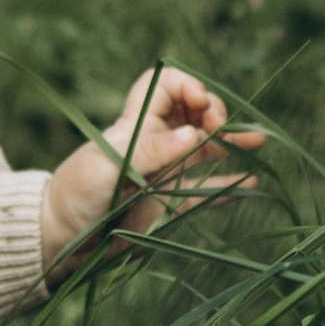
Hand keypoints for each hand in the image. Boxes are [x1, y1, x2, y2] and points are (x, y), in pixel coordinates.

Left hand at [38, 66, 265, 276]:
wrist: (63, 239)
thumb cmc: (75, 193)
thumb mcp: (106, 167)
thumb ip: (150, 151)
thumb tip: (195, 135)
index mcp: (137, 124)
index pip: (166, 86)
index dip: (187, 86)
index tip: (199, 103)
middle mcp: (157, 143)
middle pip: (195, 114)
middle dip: (215, 112)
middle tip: (220, 128)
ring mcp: (168, 173)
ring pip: (208, 149)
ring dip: (234, 142)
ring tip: (261, 142)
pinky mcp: (173, 203)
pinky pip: (209, 190)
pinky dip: (231, 186)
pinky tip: (251, 183)